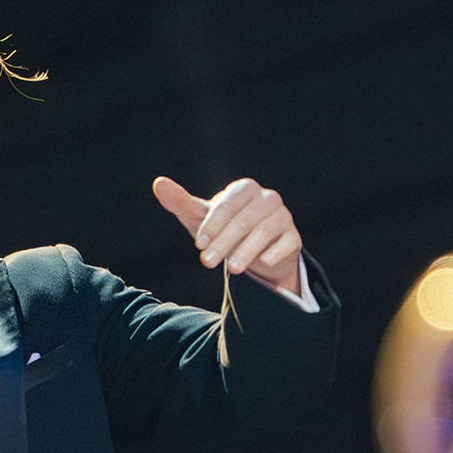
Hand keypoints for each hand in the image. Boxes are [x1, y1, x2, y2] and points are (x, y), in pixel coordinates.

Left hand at [152, 176, 303, 294]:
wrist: (256, 254)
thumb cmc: (223, 231)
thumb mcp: (201, 218)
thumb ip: (181, 202)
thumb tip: (158, 183)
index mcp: (245, 189)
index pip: (229, 204)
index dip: (213, 224)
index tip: (199, 244)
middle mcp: (267, 199)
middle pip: (245, 219)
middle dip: (224, 241)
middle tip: (207, 262)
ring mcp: (283, 217)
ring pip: (266, 232)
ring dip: (247, 250)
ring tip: (231, 269)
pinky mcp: (294, 238)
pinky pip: (286, 244)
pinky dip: (273, 254)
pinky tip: (262, 264)